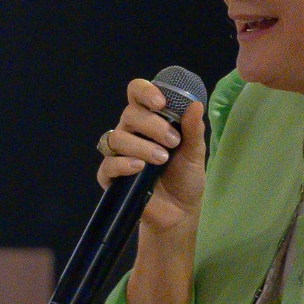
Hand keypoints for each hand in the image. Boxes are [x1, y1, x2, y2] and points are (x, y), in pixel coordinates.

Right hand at [95, 79, 205, 235]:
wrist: (180, 212)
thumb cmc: (185, 177)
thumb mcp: (194, 153)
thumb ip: (193, 130)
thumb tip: (195, 105)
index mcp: (149, 120)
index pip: (137, 94)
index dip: (145, 91)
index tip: (161, 102)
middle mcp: (130, 132)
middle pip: (129, 114)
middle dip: (152, 125)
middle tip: (173, 141)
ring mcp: (119, 154)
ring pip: (117, 138)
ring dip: (141, 146)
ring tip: (162, 158)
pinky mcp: (111, 177)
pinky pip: (108, 165)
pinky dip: (123, 164)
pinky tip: (139, 167)